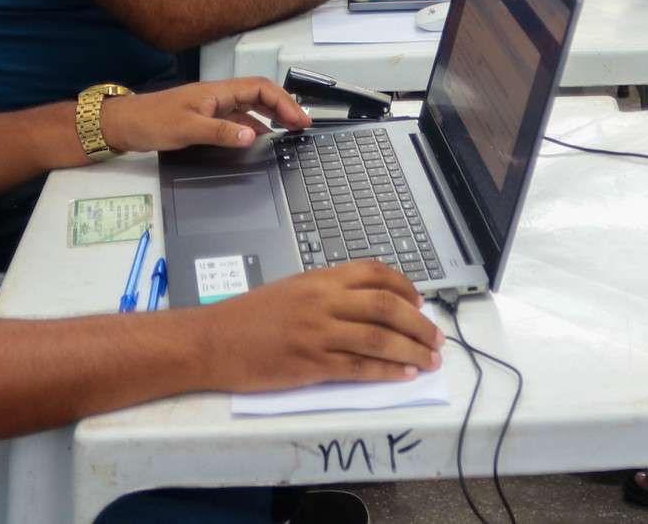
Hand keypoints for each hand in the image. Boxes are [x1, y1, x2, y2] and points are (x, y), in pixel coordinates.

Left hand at [102, 77, 310, 153]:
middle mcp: (218, 97)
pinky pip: (236, 121)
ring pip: (249, 108)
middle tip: (302, 126)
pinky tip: (257, 140)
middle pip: (259, 96)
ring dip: (270, 117)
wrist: (123, 125)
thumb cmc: (151, 121)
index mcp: (217, 92)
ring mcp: (212, 108)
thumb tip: (253, 136)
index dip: (283, 101)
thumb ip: (221, 132)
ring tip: (288, 132)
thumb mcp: (187, 129)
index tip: (299, 119)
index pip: (260, 88)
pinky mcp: (204, 120)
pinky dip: (252, 128)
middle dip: (283, 107)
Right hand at [195, 262, 441, 389]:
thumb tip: (369, 305)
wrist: (211, 341)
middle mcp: (322, 302)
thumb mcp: (291, 289)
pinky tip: (403, 374)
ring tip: (430, 359)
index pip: (374, 273)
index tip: (420, 302)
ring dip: (411, 350)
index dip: (405, 287)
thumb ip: (328, 293)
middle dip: (418, 323)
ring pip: (379, 338)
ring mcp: (318, 334)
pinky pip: (359, 367)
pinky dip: (387, 371)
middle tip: (436, 336)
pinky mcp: (311, 365)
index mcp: (319, 279)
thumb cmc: (247, 317)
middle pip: (386, 306)